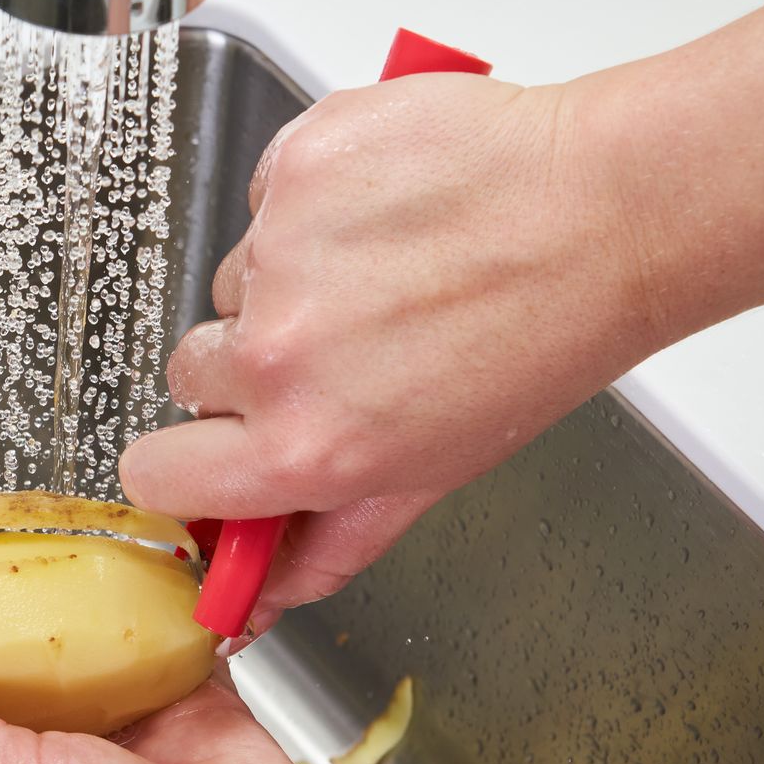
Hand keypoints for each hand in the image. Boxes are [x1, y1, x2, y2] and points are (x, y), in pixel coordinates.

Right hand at [118, 71, 656, 641]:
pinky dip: (313, 199)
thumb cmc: (539, 341)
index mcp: (304, 447)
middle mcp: (276, 355)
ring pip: (235, 279)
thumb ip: (328, 542)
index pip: (156, 474)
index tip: (214, 442)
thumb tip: (256, 596)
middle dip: (248, 363)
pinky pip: (265, 195)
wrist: (607, 213)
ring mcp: (276, 252)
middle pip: (192, 370)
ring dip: (290, 276)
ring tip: (384, 268)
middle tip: (340, 344)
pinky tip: (386, 210)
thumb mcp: (433, 473)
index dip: (185, 459)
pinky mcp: (292, 167)